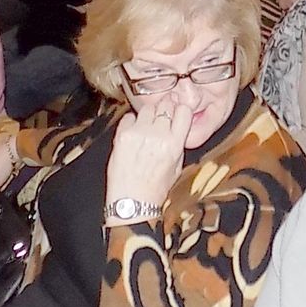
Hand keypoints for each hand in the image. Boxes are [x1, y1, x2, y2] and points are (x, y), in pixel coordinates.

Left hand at [104, 97, 190, 213]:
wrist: (131, 201)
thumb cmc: (155, 188)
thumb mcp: (177, 166)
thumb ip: (178, 143)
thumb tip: (176, 125)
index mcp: (175, 143)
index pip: (184, 111)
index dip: (181, 109)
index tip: (178, 111)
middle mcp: (158, 135)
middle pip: (166, 104)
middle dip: (166, 108)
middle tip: (163, 115)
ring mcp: (138, 133)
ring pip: (147, 108)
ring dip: (149, 114)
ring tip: (147, 125)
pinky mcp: (122, 135)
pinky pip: (129, 116)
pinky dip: (132, 121)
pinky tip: (134, 132)